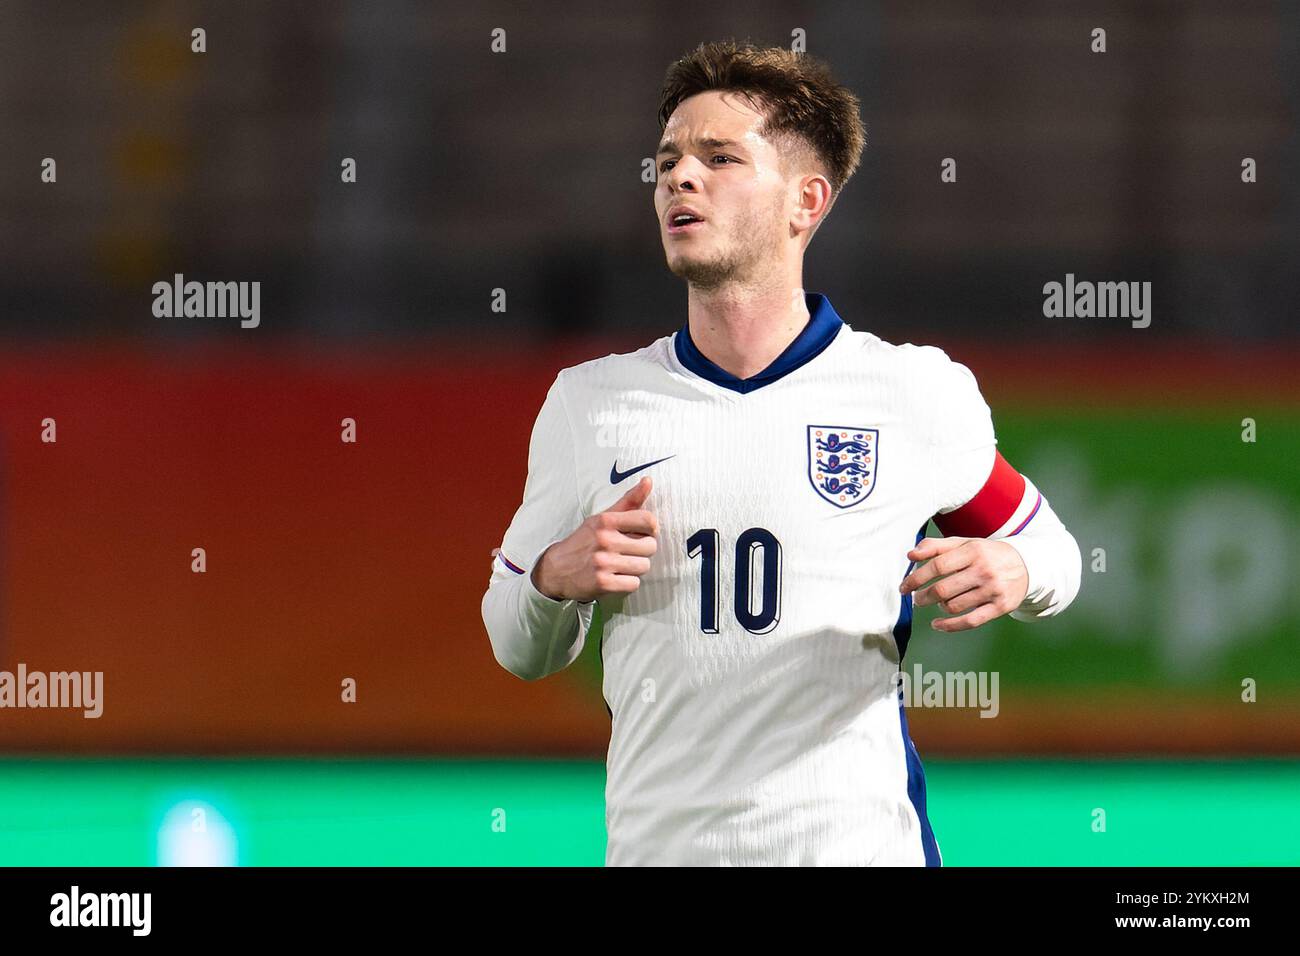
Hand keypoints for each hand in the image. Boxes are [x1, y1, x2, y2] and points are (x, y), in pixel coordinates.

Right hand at [531, 476, 658, 601]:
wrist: (555, 569)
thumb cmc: (585, 541)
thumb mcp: (602, 518)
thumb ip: (629, 501)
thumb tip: (649, 480)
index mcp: (606, 521)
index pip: (648, 520)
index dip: (651, 529)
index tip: (642, 534)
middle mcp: (604, 540)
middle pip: (650, 546)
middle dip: (642, 551)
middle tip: (627, 552)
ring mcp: (603, 563)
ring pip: (644, 566)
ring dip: (636, 568)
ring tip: (620, 565)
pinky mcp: (603, 583)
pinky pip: (634, 584)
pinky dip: (627, 583)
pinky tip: (615, 577)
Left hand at [898, 537, 1028, 631]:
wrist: (1026, 565)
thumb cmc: (986, 554)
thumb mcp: (965, 543)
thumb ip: (936, 546)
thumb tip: (911, 554)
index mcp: (973, 551)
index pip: (937, 566)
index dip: (916, 578)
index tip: (904, 587)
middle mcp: (984, 570)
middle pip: (943, 589)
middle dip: (923, 597)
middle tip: (916, 599)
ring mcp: (993, 590)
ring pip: (954, 606)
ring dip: (939, 607)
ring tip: (938, 602)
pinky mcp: (1000, 607)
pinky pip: (970, 621)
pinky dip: (950, 626)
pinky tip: (937, 625)